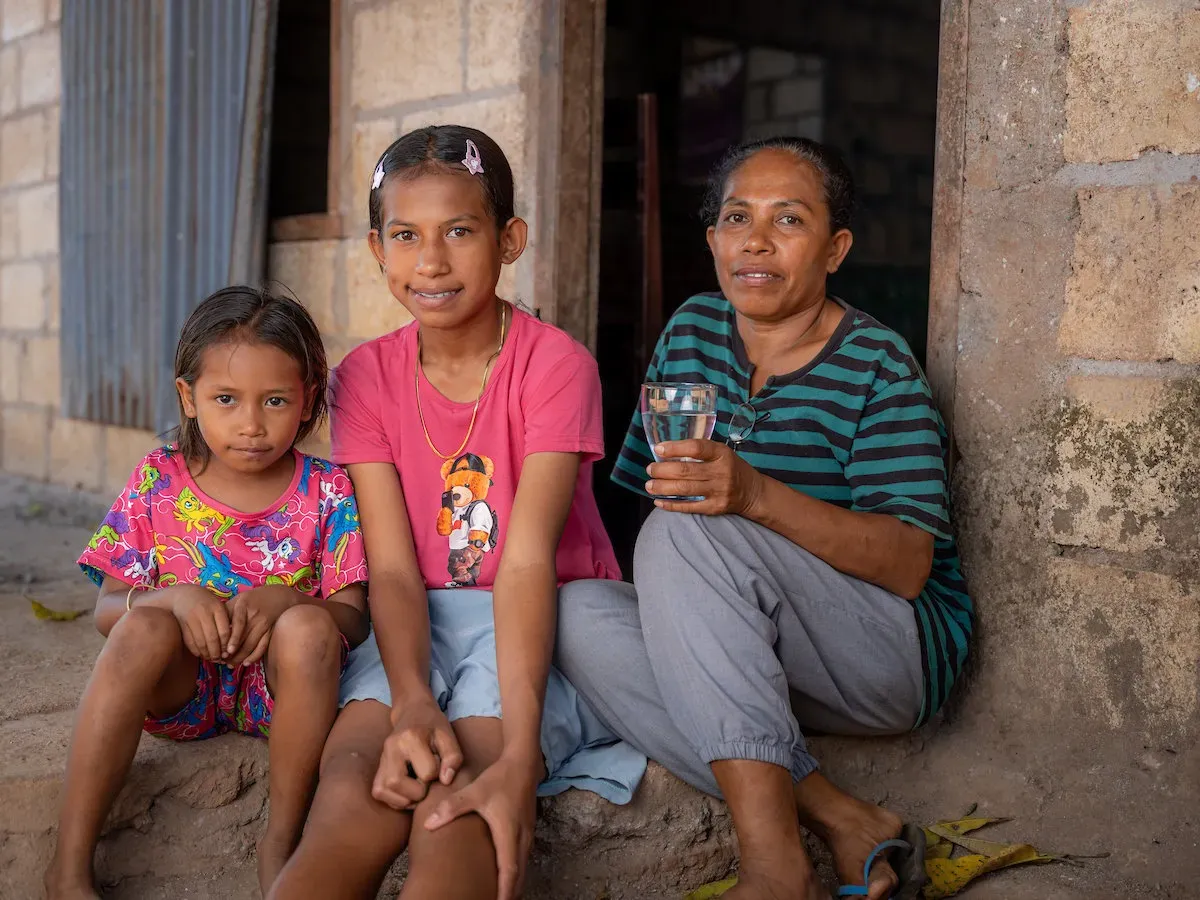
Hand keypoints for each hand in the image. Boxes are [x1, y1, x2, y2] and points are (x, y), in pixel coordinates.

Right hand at [169, 585, 230, 661]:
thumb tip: (231, 644)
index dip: (227, 645)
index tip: (229, 653)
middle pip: (212, 638)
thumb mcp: (218, 606)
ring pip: (201, 642)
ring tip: (212, 659)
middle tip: (221, 660)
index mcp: (217, 608)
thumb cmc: (206, 602)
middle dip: (217, 652)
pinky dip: (196, 651)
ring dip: (207, 654)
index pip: (224, 631)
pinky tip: (201, 655)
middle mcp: (204, 613)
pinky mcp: (182, 624)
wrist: (183, 595)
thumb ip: (225, 621)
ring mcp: (192, 618)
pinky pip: (190, 642)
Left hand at [224, 584, 296, 666]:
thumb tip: (212, 627)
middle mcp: (255, 615)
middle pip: (244, 637)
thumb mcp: (238, 599)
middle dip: (232, 652)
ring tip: (230, 664)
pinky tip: (246, 663)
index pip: (239, 623)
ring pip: (252, 644)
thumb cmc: (253, 598)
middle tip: (221, 661)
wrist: (278, 596)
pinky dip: (254, 656)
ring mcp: (264, 624)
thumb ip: (226, 611)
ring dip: (241, 657)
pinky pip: (262, 646)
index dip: (233, 638)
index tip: (225, 651)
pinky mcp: (270, 631)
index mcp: (244, 605)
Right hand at [373, 697, 463, 809]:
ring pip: (385, 791)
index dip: (437, 773)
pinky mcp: (376, 769)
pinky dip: (395, 798)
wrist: (412, 712)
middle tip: (427, 778)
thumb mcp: (448, 736)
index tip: (437, 762)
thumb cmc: (432, 725)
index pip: (427, 772)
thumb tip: (445, 781)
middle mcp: (391, 749)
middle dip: (419, 790)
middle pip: (398, 784)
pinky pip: (379, 792)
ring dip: (406, 796)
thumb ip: (453, 757)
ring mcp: (380, 759)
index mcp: (410, 737)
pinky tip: (408, 789)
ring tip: (418, 785)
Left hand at [424, 754, 540, 899]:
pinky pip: (523, 858)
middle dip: (509, 894)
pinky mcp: (527, 830)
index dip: (503, 891)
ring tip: (500, 897)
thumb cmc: (500, 778)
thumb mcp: (475, 791)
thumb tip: (429, 823)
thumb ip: (451, 807)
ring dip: (513, 883)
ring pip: (522, 867)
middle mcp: (521, 837)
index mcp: (509, 832)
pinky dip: (516, 872)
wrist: (523, 762)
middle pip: (518, 875)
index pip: (508, 870)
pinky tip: (507, 876)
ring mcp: (527, 834)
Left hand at [645, 439, 764, 515]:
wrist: (753, 492)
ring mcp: (719, 491)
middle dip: (662, 470)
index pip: (696, 448)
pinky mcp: (716, 508)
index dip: (675, 448)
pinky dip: (672, 505)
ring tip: (649, 485)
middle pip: (686, 471)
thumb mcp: (721, 453)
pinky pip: (690, 507)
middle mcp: (721, 472)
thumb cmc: (731, 468)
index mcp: (722, 454)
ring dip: (663, 487)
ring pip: (685, 489)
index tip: (659, 449)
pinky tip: (659, 502)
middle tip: (650, 469)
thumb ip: (699, 451)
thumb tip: (666, 453)